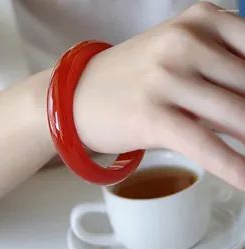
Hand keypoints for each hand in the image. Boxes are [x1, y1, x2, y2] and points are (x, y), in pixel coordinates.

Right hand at [74, 2, 244, 189]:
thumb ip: (219, 71)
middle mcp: (184, 43)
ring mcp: (166, 78)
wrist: (79, 93)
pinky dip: (233, 166)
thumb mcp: (177, 57)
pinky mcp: (151, 114)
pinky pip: (204, 144)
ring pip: (236, 117)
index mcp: (199, 22)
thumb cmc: (131, 77)